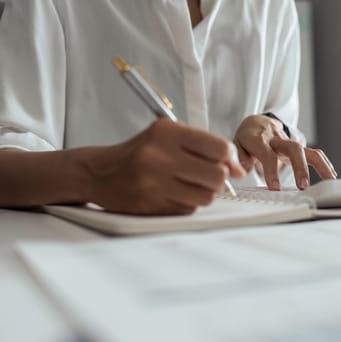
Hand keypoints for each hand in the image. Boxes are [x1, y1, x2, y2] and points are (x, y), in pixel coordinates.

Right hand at [85, 118, 244, 214]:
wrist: (99, 173)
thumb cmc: (140, 151)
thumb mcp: (168, 135)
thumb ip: (205, 146)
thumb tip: (239, 170)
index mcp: (165, 133)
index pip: (218, 147)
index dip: (229, 157)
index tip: (226, 161)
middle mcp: (159, 157)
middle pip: (217, 175)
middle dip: (219, 177)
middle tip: (207, 175)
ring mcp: (154, 184)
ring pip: (207, 196)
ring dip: (205, 192)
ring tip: (190, 184)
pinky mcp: (151, 206)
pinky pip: (189, 209)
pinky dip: (188, 202)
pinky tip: (173, 193)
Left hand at [233, 114, 336, 189]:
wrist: (256, 123)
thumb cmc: (246, 138)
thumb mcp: (235, 145)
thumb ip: (238, 158)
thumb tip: (242, 170)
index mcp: (258, 139)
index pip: (267, 154)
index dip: (271, 171)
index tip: (274, 188)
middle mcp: (277, 139)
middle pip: (293, 148)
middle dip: (300, 167)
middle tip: (303, 186)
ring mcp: (290, 143)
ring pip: (307, 150)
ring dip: (320, 166)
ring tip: (328, 182)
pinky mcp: (298, 148)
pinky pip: (313, 154)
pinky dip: (324, 164)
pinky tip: (330, 176)